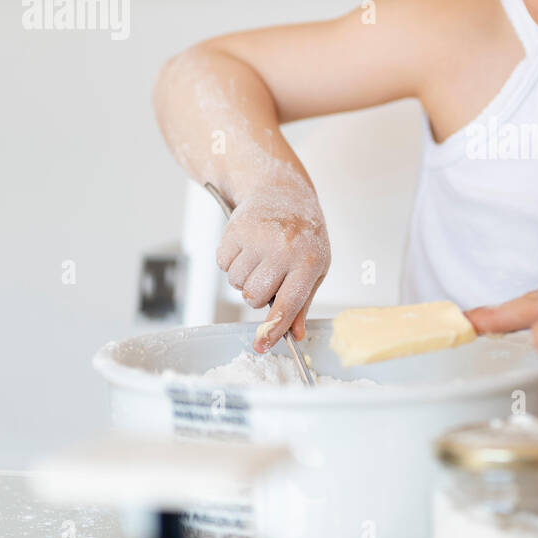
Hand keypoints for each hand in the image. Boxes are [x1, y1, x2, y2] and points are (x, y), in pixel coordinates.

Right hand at [215, 180, 330, 350]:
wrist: (283, 192)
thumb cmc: (303, 235)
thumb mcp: (315, 268)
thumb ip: (303, 303)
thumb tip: (295, 335)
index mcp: (308, 262)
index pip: (288, 305)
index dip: (273, 330)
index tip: (261, 346)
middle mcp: (284, 250)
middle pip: (254, 298)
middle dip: (257, 294)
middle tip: (269, 275)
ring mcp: (258, 238)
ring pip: (236, 283)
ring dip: (244, 277)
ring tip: (260, 257)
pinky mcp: (236, 229)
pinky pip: (222, 264)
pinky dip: (231, 261)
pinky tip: (247, 246)